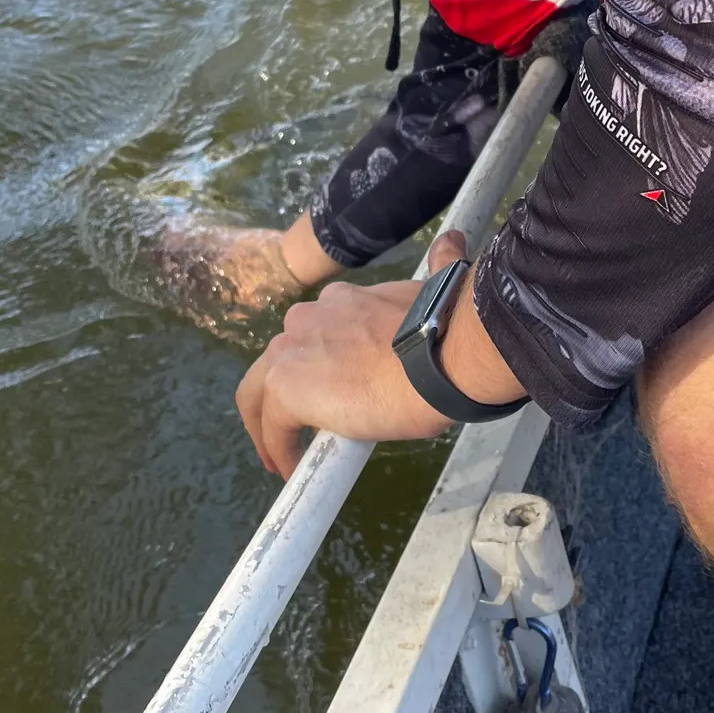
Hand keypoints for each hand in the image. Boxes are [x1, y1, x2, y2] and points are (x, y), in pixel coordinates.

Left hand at [235, 232, 469, 477]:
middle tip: (291, 425)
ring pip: (258, 391)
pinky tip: (289, 469)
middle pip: (275, 359)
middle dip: (278, 392)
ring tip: (280, 454)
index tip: (329, 387)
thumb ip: (435, 272)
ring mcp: (292, 351)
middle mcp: (308, 320)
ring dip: (266, 423)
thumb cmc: (449, 333)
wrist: (443, 356)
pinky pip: (271, 427)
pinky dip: (276, 450)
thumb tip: (455, 243)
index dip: (314, 364)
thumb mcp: (438, 292)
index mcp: (340, 302)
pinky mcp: (287, 388)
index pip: (313, 335)